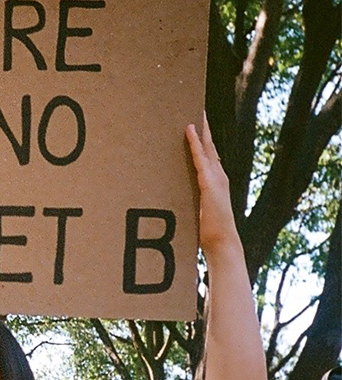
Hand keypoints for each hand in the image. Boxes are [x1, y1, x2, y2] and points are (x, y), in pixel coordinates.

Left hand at [186, 116, 238, 253]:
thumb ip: (194, 205)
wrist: (222, 242)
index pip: (211, 158)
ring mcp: (215, 178)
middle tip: (198, 111)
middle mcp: (219, 177)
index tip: (199, 129)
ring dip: (200, 130)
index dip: (205, 143)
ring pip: (207, 148)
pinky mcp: (208, 183)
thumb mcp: (200, 214)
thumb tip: (183, 205)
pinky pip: (199, 157)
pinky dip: (194, 142)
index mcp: (217, 183)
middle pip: (211, 148)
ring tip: (194, 114)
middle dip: (205, 130)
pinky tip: (188, 130)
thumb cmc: (210, 233)